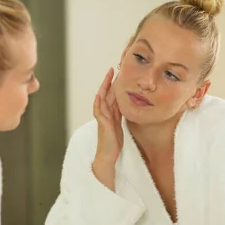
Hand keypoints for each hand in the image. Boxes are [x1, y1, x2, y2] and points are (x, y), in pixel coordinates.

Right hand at [92, 68, 122, 190]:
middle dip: (109, 81)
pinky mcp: (103, 125)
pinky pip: (99, 111)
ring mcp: (103, 119)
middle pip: (106, 94)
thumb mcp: (120, 125)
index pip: (112, 96)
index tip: (119, 74)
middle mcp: (105, 114)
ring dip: (104, 87)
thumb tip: (127, 106)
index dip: (115, 85)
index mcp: (110, 114)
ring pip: (102, 99)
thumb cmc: (114, 143)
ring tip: (108, 77)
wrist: (108, 156)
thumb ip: (120, 115)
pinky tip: (99, 95)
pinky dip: (98, 103)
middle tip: (112, 69)